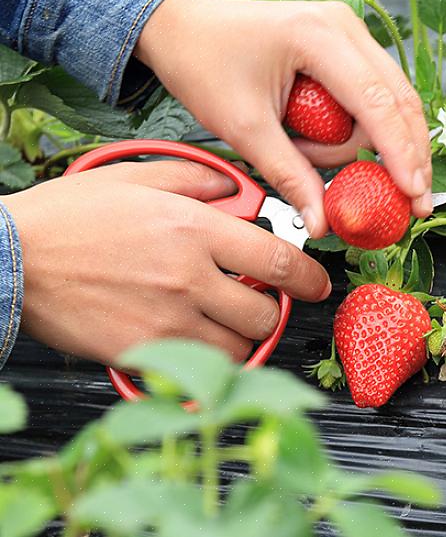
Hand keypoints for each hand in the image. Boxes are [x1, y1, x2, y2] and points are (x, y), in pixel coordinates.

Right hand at [3, 161, 329, 365]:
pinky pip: (197, 368)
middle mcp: (188, 278)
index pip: (277, 260)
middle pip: (266, 312)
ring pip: (238, 347)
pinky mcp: (142, 351)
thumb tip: (235, 187)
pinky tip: (193, 339)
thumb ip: (197, 178)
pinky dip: (206, 359)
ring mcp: (166, 320)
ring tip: (224, 321)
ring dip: (242, 337)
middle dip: (273, 310)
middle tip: (261, 301)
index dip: (308, 277)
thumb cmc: (69, 218)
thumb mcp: (137, 176)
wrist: (11, 259)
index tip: (316, 284)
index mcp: (194, 230)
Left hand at [133, 0, 432, 237]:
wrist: (181, 27)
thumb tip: (321, 223)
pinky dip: (366, 127)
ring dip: (373, 142)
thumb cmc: (203, 65)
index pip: (377, 103)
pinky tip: (338, 147)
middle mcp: (344, 26)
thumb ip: (289, 175)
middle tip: (412, 201)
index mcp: (318, 36)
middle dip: (407, 154)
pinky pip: (374, 93)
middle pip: (399, 99)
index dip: (400, 154)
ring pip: (392, 99)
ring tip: (312, 156)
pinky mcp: (345, 44)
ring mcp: (348, 31)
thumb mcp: (244, 128)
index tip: (414, 194)